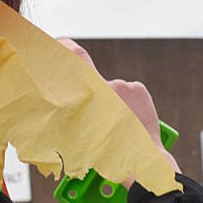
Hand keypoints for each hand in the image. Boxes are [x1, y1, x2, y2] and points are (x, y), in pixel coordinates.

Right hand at [57, 38, 180, 182]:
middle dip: (89, 89)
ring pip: (110, 88)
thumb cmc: (109, 152)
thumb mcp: (82, 132)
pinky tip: (131, 117)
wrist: (142, 159)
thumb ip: (76, 111)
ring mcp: (124, 85)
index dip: (66, 45)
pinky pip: (128, 90)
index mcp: (90, 94)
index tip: (60, 43)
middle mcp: (107, 84)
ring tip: (117, 123)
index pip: (76, 56)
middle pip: (90, 76)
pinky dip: (128, 100)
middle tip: (91, 105)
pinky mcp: (138, 88)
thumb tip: (69, 101)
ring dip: (111, 101)